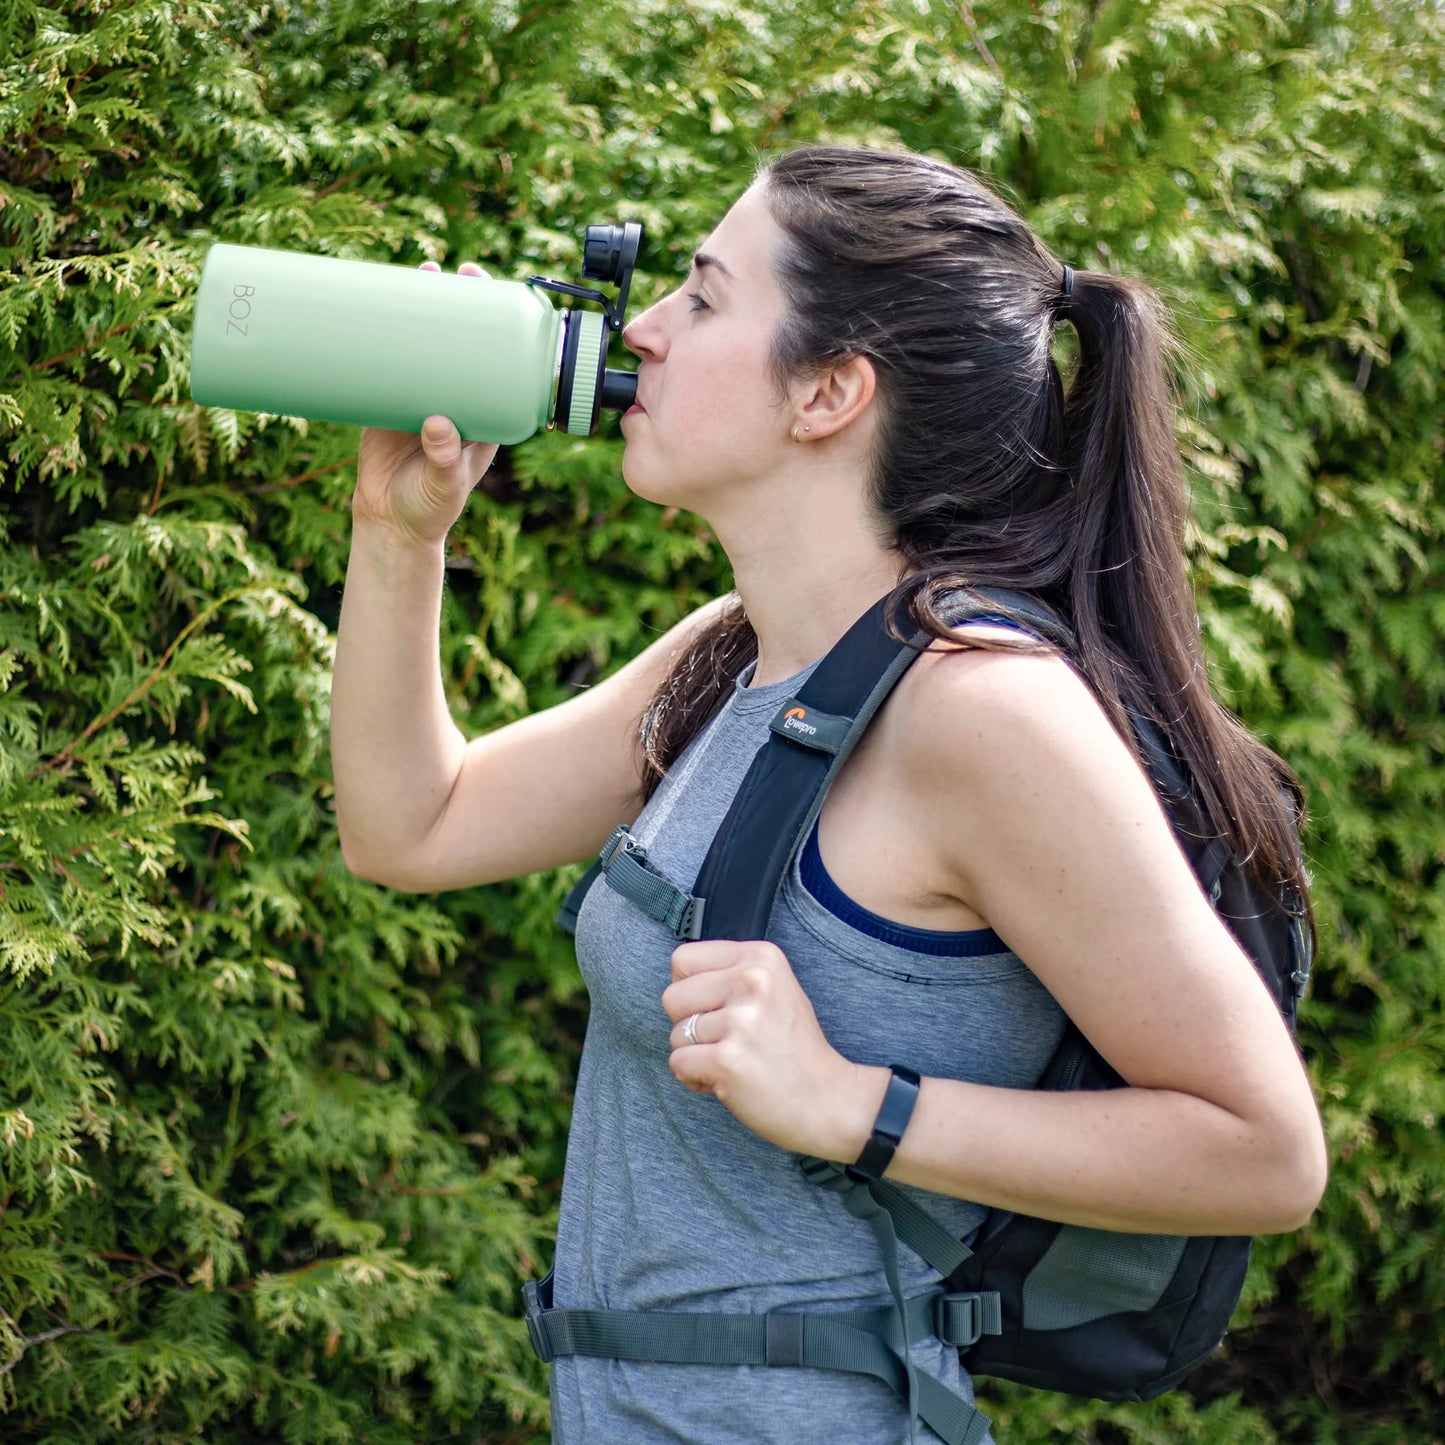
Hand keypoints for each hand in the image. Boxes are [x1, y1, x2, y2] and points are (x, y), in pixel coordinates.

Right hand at [353, 260, 499, 545]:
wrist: (390, 523)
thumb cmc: (429, 510)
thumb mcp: (443, 487)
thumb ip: (444, 460)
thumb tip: (437, 423)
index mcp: (487, 416)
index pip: (502, 362)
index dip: (503, 329)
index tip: (501, 299)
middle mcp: (459, 398)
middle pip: (466, 341)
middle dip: (464, 303)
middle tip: (460, 271)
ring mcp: (424, 394)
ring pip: (429, 341)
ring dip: (425, 306)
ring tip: (421, 270)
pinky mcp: (389, 397)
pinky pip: (391, 356)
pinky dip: (386, 329)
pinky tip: (378, 302)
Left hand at [663, 939, 864, 1159]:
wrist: (829, 1100)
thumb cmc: (793, 1047)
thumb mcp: (774, 988)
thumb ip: (730, 974)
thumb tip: (678, 979)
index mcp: (761, 957)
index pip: (683, 960)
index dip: (689, 990)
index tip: (717, 1009)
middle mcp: (752, 980)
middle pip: (671, 997)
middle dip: (688, 1025)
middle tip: (728, 1040)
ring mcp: (741, 1020)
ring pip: (675, 1034)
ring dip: (696, 1055)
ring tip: (735, 1061)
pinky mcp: (728, 1059)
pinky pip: (678, 1064)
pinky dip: (694, 1079)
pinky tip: (727, 1081)